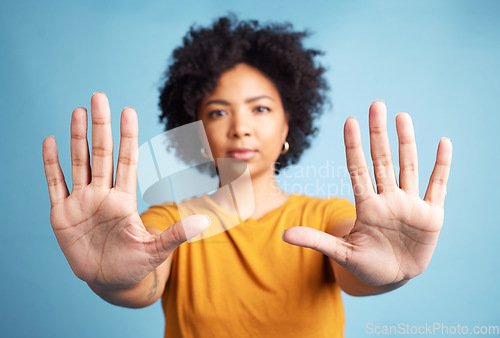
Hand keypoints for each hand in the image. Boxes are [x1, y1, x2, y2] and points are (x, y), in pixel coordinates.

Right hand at [42, 92, 209, 288]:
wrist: (110, 281)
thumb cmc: (135, 264)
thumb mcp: (156, 250)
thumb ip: (176, 234)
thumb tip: (206, 222)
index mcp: (124, 201)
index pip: (126, 161)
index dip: (127, 137)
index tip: (129, 111)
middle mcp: (102, 195)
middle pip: (101, 154)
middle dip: (100, 126)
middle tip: (100, 96)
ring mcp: (81, 203)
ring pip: (79, 163)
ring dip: (77, 138)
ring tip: (78, 111)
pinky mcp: (62, 215)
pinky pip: (56, 185)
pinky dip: (51, 165)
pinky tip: (50, 141)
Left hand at [282, 100, 451, 285]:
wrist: (393, 276)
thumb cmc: (366, 263)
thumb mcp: (342, 254)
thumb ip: (316, 241)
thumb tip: (283, 236)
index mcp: (367, 206)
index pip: (358, 170)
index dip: (354, 147)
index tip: (349, 122)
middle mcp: (388, 199)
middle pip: (383, 161)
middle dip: (379, 134)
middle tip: (377, 105)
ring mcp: (410, 206)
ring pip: (408, 167)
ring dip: (406, 142)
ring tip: (402, 117)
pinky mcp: (431, 216)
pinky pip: (437, 186)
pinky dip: (442, 166)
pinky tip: (444, 143)